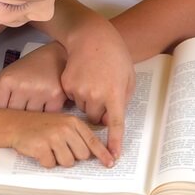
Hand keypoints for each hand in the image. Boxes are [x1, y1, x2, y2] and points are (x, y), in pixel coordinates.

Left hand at [0, 44, 67, 111]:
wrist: (59, 56)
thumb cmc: (31, 66)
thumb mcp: (7, 72)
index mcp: (7, 79)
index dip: (1, 109)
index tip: (8, 107)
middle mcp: (22, 86)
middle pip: (12, 115)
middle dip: (16, 113)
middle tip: (23, 106)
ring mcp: (40, 93)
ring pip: (29, 119)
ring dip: (31, 116)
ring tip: (35, 105)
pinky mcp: (56, 98)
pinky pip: (46, 117)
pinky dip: (46, 114)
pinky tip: (46, 104)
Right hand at [10, 111, 114, 167]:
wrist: (15, 124)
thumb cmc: (40, 125)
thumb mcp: (62, 123)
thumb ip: (77, 135)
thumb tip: (92, 154)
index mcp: (73, 122)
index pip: (93, 141)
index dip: (103, 154)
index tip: (110, 163)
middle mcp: (66, 128)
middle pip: (82, 155)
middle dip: (73, 156)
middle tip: (60, 149)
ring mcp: (54, 137)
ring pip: (68, 162)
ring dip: (58, 160)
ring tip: (49, 149)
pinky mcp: (42, 147)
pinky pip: (51, 164)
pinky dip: (46, 162)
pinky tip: (40, 151)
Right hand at [60, 24, 133, 159]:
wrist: (92, 36)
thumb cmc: (115, 55)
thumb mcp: (127, 77)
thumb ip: (122, 99)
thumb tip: (110, 117)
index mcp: (114, 93)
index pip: (115, 124)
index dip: (114, 142)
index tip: (113, 158)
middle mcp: (96, 95)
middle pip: (95, 118)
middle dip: (98, 112)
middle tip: (103, 93)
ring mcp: (79, 90)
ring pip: (83, 108)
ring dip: (88, 101)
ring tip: (93, 79)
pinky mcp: (67, 84)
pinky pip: (72, 97)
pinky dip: (77, 91)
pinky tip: (83, 76)